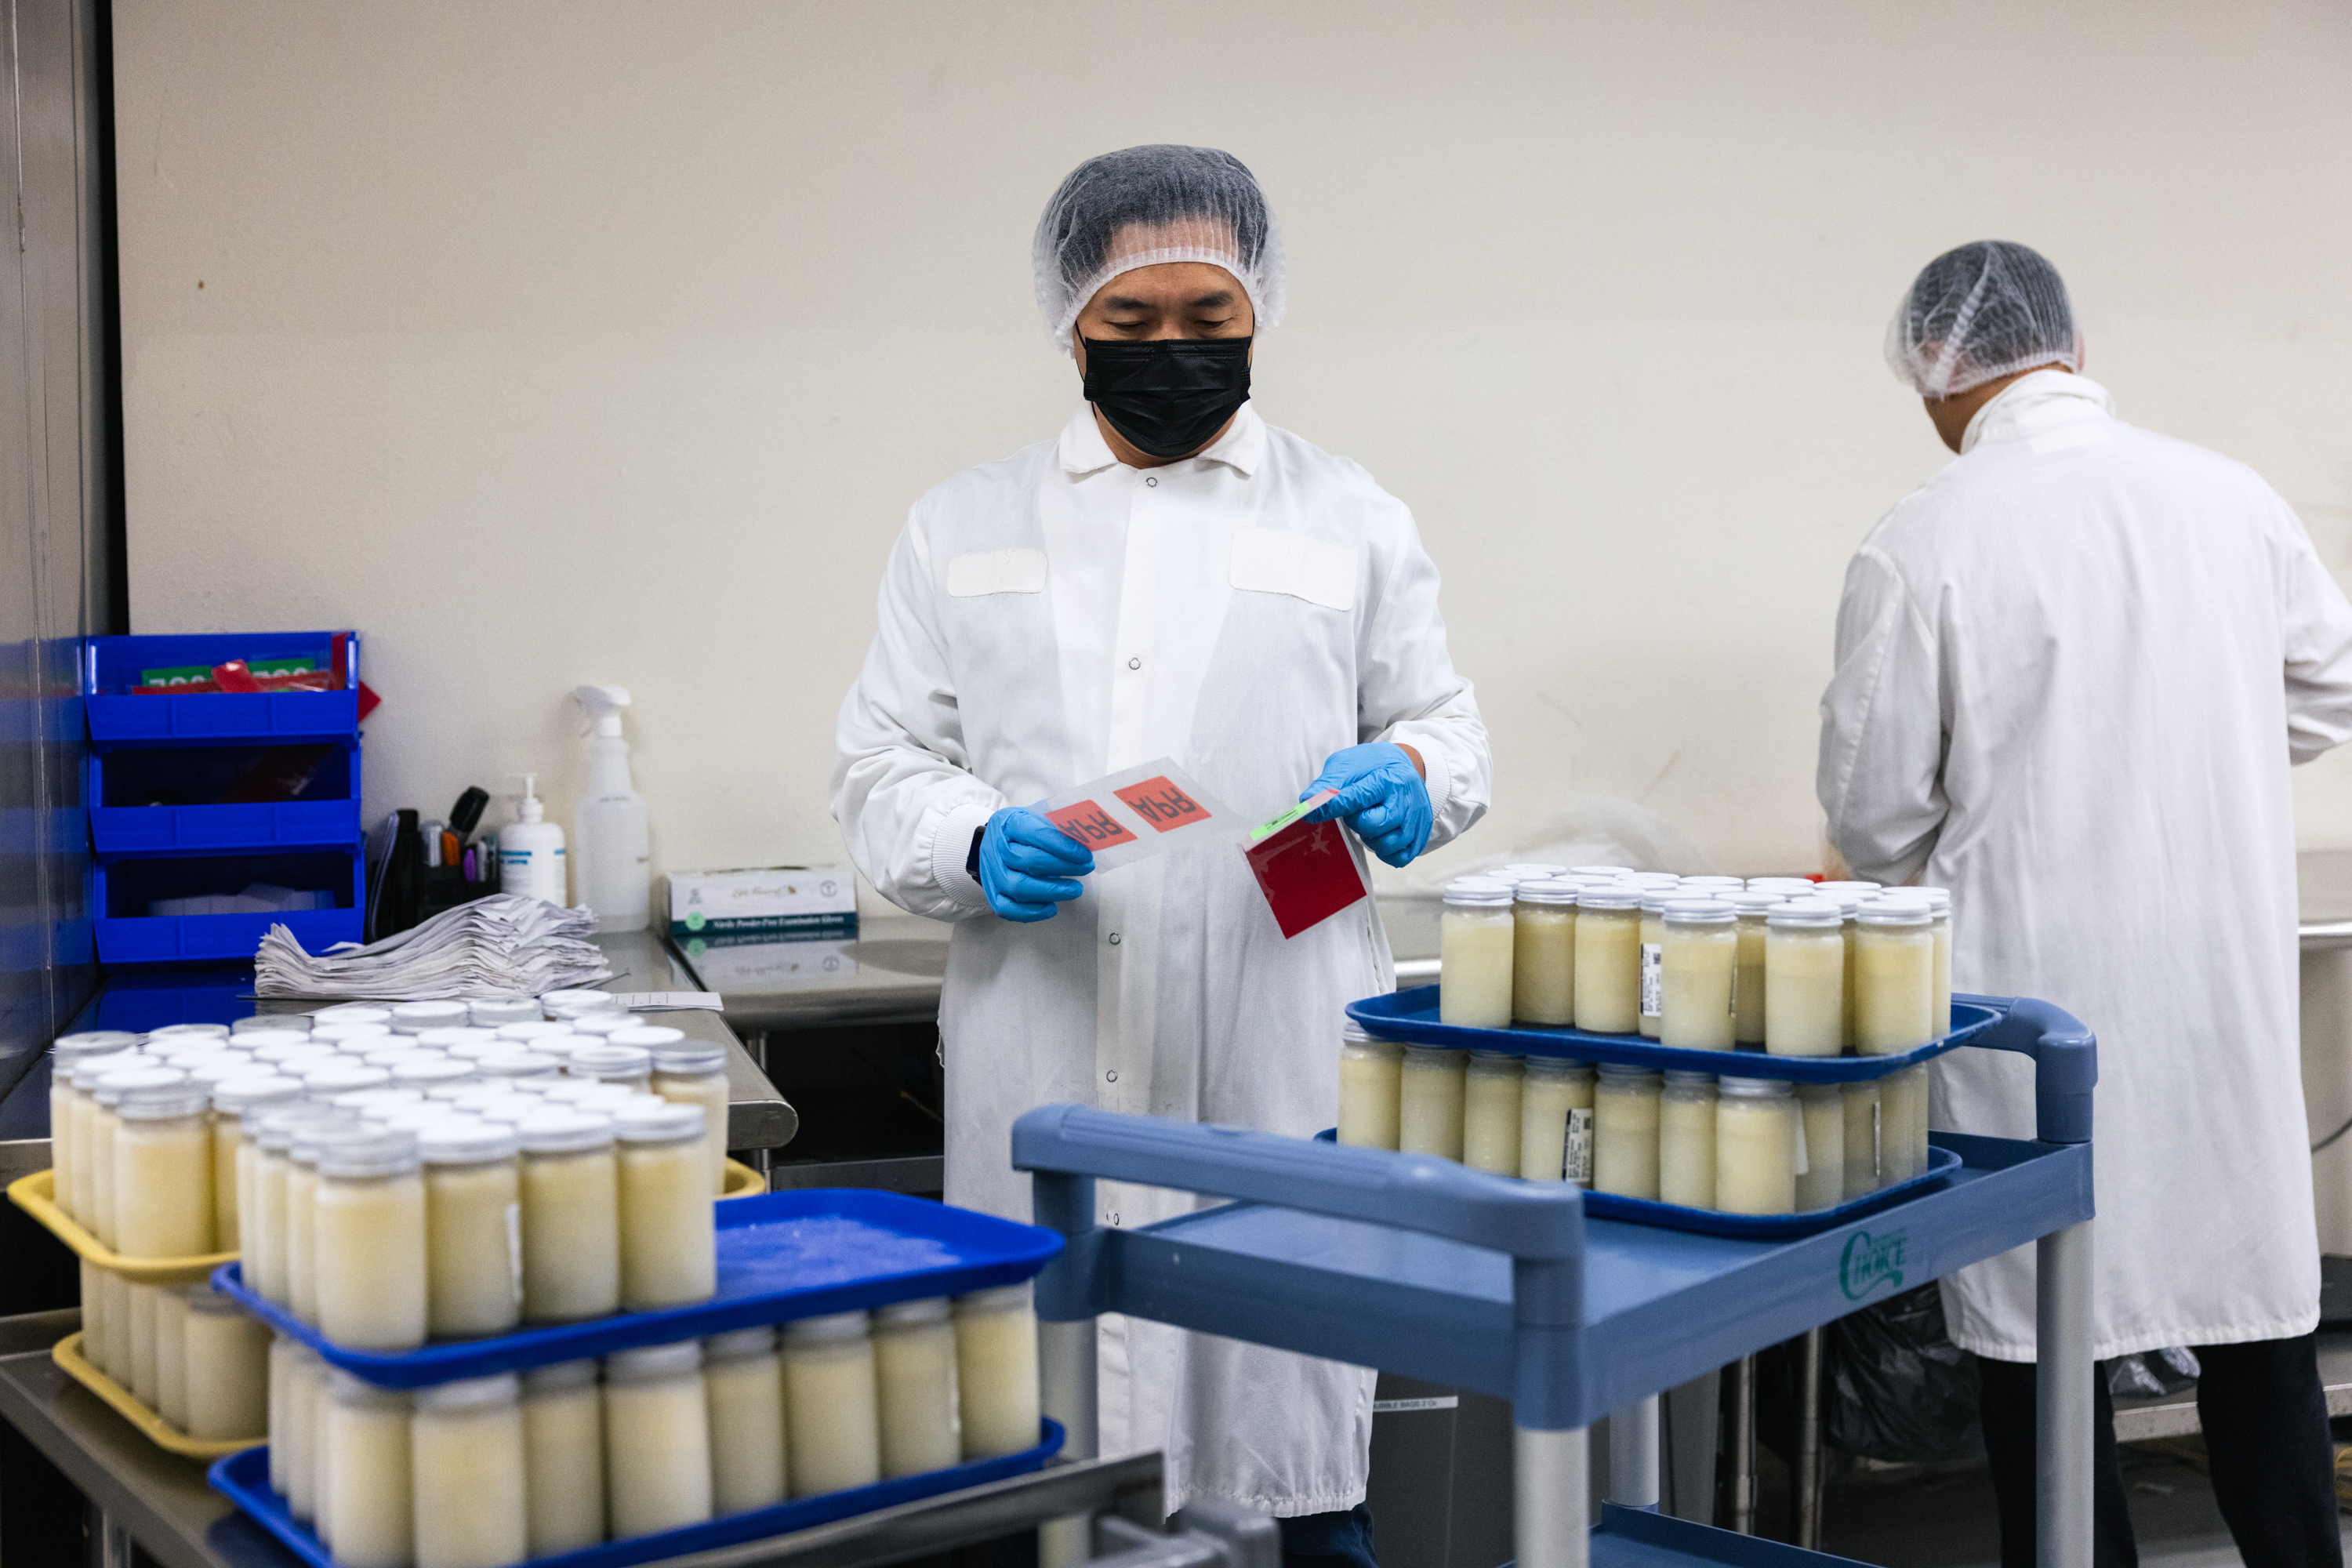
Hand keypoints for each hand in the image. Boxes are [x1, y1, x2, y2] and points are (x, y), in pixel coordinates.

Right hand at [978, 807, 1094, 921]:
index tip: (1084, 855)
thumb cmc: (1026, 831)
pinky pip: (1006, 908)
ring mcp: (990, 871)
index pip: (1033, 832)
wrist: (999, 842)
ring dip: (1049, 891)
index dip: (1061, 846)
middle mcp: (995, 846)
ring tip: (1074, 890)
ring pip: (1015, 886)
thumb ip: (1059, 827)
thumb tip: (1088, 841)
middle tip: (1085, 869)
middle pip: (1025, 860)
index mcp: (1008, 822)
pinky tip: (1052, 908)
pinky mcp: (991, 893)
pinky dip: (1031, 912)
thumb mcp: (1040, 817)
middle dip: (1060, 867)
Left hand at [1301, 742, 1431, 867]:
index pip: (1357, 798)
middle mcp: (1406, 801)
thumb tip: (1307, 803)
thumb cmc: (1373, 767)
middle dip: (1356, 821)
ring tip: (1370, 820)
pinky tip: (1380, 835)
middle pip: (1373, 825)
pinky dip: (1385, 852)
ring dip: (1371, 838)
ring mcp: (1415, 821)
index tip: (1311, 812)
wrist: (1404, 767)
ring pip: (1386, 845)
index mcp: (1388, 779)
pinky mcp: (1419, 836)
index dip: (1332, 807)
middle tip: (1357, 810)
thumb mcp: (1348, 764)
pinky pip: (1399, 858)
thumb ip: (1328, 784)